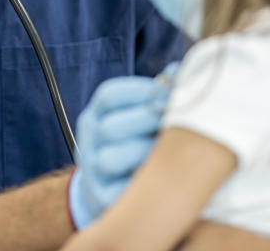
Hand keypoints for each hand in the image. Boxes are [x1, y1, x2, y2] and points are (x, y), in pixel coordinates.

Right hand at [67, 63, 178, 228]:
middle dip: (150, 124)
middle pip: (111, 127)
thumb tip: (179, 70)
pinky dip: (143, 186)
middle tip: (182, 124)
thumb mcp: (137, 116)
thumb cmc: (135, 144)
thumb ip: (156, 96)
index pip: (110, 95)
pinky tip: (165, 178)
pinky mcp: (99, 199)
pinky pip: (119, 192)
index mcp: (95, 115)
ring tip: (173, 153)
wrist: (108, 189)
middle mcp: (87, 140)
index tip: (176, 94)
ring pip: (110, 159)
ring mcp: (90, 170)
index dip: (145, 92)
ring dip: (145, 155)